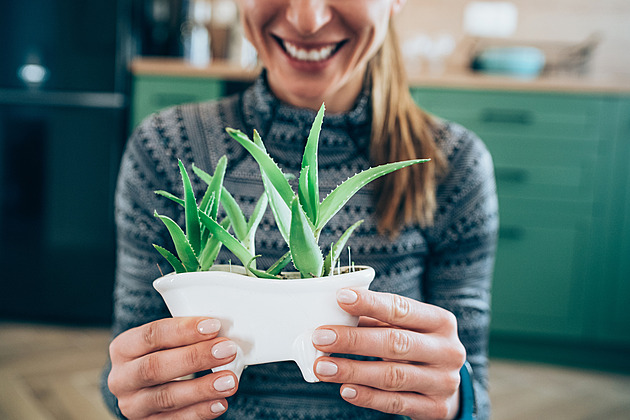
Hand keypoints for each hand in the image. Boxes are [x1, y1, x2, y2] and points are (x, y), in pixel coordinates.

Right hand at [108, 317, 238, 418]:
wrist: (146, 389)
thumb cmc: (161, 356)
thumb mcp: (164, 342)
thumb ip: (185, 337)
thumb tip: (221, 332)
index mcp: (123, 348)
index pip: (151, 335)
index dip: (183, 330)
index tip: (213, 326)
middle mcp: (122, 378)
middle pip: (155, 366)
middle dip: (195, 357)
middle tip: (226, 350)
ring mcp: (134, 405)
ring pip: (166, 397)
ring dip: (201, 388)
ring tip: (229, 381)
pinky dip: (200, 412)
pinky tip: (219, 403)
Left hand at [311, 289, 465, 419]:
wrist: (447, 384)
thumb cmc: (418, 346)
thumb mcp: (405, 328)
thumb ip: (375, 320)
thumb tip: (333, 313)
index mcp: (441, 321)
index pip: (402, 309)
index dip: (370, 303)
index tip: (340, 298)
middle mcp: (447, 350)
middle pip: (395, 343)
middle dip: (354, 340)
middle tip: (321, 337)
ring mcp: (443, 382)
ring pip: (393, 376)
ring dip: (353, 371)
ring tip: (324, 366)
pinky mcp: (436, 408)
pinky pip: (395, 403)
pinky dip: (367, 397)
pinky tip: (345, 389)